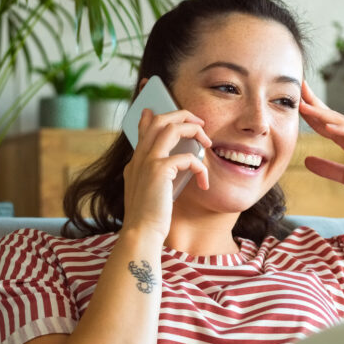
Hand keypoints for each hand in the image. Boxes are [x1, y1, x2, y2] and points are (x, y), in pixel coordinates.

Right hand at [122, 108, 210, 237]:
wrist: (141, 233)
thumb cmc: (149, 218)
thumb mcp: (150, 192)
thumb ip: (157, 175)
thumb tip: (172, 165)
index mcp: (136, 162)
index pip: (144, 129)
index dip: (152, 116)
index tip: (157, 110)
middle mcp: (139, 157)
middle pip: (159, 120)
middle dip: (182, 115)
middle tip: (199, 123)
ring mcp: (147, 161)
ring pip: (171, 128)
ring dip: (193, 130)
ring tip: (207, 142)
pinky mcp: (159, 170)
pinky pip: (188, 158)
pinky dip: (201, 167)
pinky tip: (204, 182)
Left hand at [299, 81, 343, 206]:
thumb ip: (328, 169)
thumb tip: (306, 161)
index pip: (325, 123)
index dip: (310, 112)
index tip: (293, 101)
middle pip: (332, 117)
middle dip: (314, 103)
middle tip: (297, 87)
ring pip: (343, 123)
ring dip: (324, 114)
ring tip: (305, 105)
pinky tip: (330, 128)